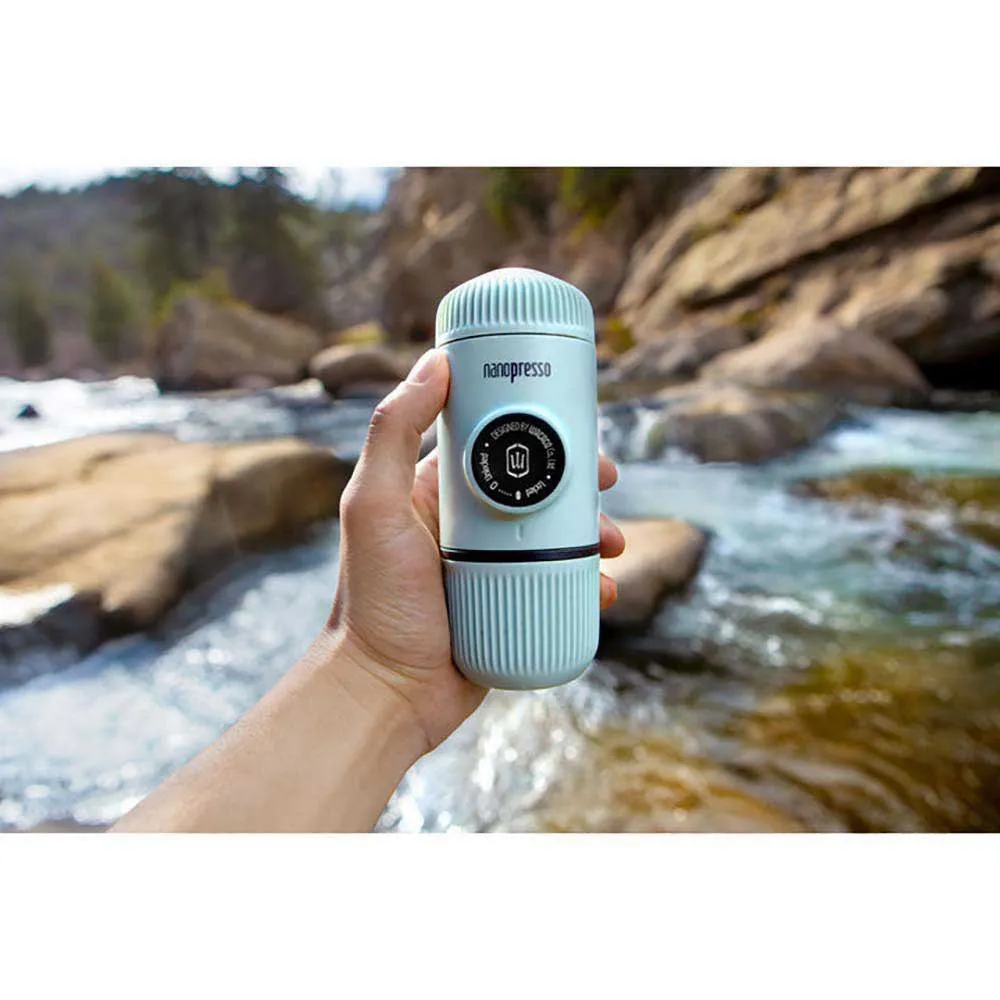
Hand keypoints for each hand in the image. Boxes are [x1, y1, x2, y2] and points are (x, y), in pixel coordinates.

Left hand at [326, 347, 625, 752]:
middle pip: (538, 486)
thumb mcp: (375, 505)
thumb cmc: (372, 600)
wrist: (385, 691)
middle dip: (579, 482)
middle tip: (609, 484)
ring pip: (557, 535)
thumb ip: (394, 432)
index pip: (494, 440)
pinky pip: (560, 585)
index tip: (576, 421)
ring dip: (593, 533)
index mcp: (438, 492)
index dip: (537, 425)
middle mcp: (468, 525)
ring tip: (614, 547)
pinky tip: (605, 591)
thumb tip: (436, 362)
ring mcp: (492, 567)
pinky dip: (589, 584)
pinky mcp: (512, 607)